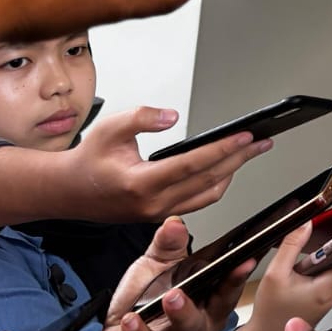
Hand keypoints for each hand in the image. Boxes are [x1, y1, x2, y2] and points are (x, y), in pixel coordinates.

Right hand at [63, 106, 271, 220]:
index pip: (192, 165)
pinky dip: (217, 185)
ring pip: (207, 196)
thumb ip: (143, 117)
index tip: (245, 136)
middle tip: (262, 142)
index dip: (223, 150)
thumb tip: (172, 117)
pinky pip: (197, 202)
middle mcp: (153, 203)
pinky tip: (228, 168)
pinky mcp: (161, 214)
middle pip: (208, 181)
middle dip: (240, 159)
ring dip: (232, 173)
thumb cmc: (89, 159)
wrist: (68, 191)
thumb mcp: (110, 127)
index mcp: (140, 183)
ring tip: (250, 152)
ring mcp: (158, 212)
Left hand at [90, 217, 247, 330]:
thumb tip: (175, 223)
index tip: (250, 256)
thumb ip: (166, 246)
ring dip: (183, 313)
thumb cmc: (142, 304)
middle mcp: (203, 323)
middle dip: (227, 288)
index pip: (231, 282)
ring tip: (171, 296)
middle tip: (228, 268)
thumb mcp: (154, 267)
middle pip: (222, 307)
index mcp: (210, 298)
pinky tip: (131, 320)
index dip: (242, 270)